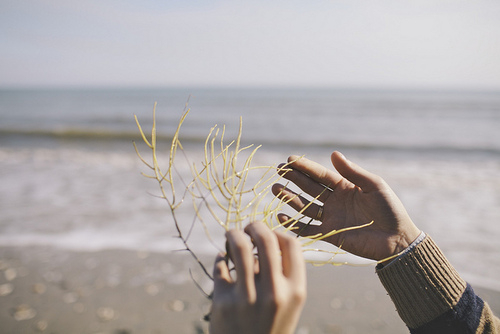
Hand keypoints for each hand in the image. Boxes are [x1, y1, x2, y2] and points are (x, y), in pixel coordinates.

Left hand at [209, 221, 305, 333]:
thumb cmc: (270, 328)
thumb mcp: (289, 306)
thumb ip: (284, 275)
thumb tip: (268, 238)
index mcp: (296, 291)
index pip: (292, 244)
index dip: (279, 232)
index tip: (270, 234)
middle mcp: (274, 292)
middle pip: (265, 238)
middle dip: (255, 225)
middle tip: (248, 227)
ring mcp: (247, 297)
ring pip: (239, 246)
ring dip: (233, 234)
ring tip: (231, 235)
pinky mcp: (223, 301)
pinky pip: (220, 265)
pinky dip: (220, 258)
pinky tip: (222, 262)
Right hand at [272, 151, 420, 260]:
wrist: (397, 239)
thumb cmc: (390, 209)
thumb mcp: (374, 186)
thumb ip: (353, 172)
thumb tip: (334, 154)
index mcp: (344, 186)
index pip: (320, 174)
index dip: (305, 167)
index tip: (290, 159)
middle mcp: (334, 200)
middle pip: (309, 188)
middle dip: (293, 178)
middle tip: (278, 170)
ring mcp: (331, 217)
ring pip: (305, 206)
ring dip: (290, 198)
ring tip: (276, 189)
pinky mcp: (330, 234)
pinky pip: (308, 229)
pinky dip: (294, 223)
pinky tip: (281, 215)